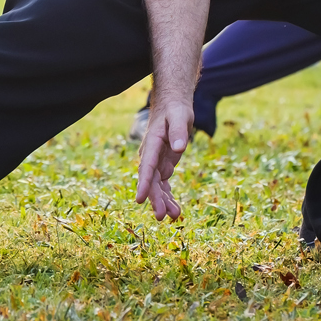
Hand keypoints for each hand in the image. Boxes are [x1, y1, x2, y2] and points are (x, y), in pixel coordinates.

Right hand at [135, 95, 191, 220]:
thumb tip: (179, 149)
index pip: (147, 166)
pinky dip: (167, 195)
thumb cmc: (176, 109)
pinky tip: (174, 209)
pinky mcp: (163, 164)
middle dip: (155, 198)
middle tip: (161, 216)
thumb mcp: (180, 116)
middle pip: (151, 179)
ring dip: (163, 200)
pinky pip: (163, 183)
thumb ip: (179, 131)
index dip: (144, 183)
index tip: (140, 199)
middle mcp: (151, 154)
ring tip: (174, 216)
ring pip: (157, 184)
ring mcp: (157, 160)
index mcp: (152, 143)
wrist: (172, 104)